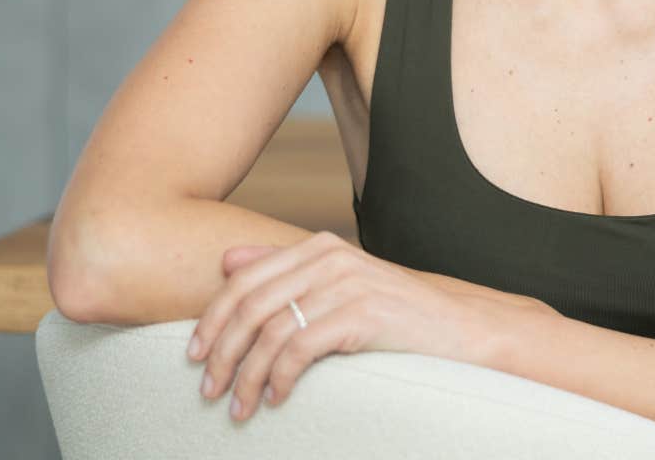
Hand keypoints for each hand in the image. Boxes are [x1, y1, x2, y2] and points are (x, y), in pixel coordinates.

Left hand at [188, 231, 502, 421]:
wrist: (460, 328)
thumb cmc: (397, 314)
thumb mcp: (339, 284)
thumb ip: (286, 269)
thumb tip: (228, 261)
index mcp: (319, 247)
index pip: (243, 281)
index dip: (211, 319)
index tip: (194, 355)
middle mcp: (330, 258)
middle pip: (250, 306)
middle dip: (221, 353)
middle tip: (208, 390)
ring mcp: (347, 284)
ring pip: (271, 332)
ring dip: (246, 377)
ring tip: (239, 407)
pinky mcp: (362, 314)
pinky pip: (301, 349)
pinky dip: (281, 379)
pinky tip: (278, 398)